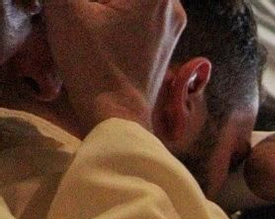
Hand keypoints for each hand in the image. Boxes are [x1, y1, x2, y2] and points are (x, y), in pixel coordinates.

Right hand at [43, 0, 185, 129]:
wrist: (117, 115)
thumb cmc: (93, 63)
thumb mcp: (65, 9)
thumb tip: (73, 1)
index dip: (91, 0)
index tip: (82, 8)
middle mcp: (173, 6)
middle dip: (96, 1)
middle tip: (82, 12)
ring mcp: (172, 26)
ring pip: (130, 1)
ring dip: (102, 5)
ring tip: (86, 17)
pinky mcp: (164, 42)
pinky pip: (136, 14)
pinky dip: (113, 13)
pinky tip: (96, 26)